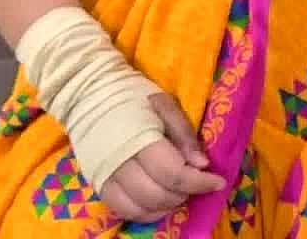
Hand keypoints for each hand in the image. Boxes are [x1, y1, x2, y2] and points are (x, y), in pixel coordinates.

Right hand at [98, 93, 225, 222]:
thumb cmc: (132, 96)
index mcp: (139, 142)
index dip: (199, 182)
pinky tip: (159, 201)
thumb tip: (202, 164)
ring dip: (167, 205)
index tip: (218, 181)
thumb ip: (184, 134)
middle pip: (159, 195)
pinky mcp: (97, 185)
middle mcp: (120, 165)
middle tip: (197, 181)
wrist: (88, 94)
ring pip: (142, 208)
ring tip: (179, 190)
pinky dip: (146, 212)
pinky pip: (124, 210)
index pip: (173, 174)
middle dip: (185, 193)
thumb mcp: (165, 104)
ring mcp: (106, 178)